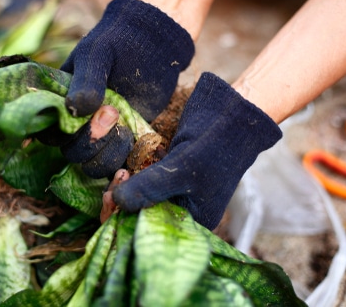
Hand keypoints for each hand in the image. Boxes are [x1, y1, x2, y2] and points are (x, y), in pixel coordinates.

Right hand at [37, 0, 193, 178]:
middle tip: (112, 111)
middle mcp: (77, 124)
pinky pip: (120, 162)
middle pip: (72, 154)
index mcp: (59, 104)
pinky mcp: (125, 139)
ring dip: (110, 151)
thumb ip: (86, 81)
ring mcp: (102, 134)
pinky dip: (127, 161)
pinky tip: (135, 143)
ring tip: (124, 124)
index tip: (82, 114)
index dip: (61, 134)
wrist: (151, 43)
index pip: (49, 133)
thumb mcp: (96, 55)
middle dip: (91, 140)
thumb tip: (74, 109)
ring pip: (95, 164)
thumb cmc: (116, 43)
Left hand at [110, 72, 281, 229]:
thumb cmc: (216, 147)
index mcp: (193, 220)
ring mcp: (175, 190)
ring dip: (127, 187)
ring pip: (141, 196)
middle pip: (143, 215)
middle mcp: (183, 209)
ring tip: (121, 172)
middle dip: (124, 202)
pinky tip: (127, 166)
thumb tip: (116, 201)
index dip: (127, 219)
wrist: (234, 115)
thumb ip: (150, 188)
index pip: (152, 230)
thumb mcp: (182, 171)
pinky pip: (145, 180)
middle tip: (116, 181)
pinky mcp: (169, 172)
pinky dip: (135, 174)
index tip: (110, 200)